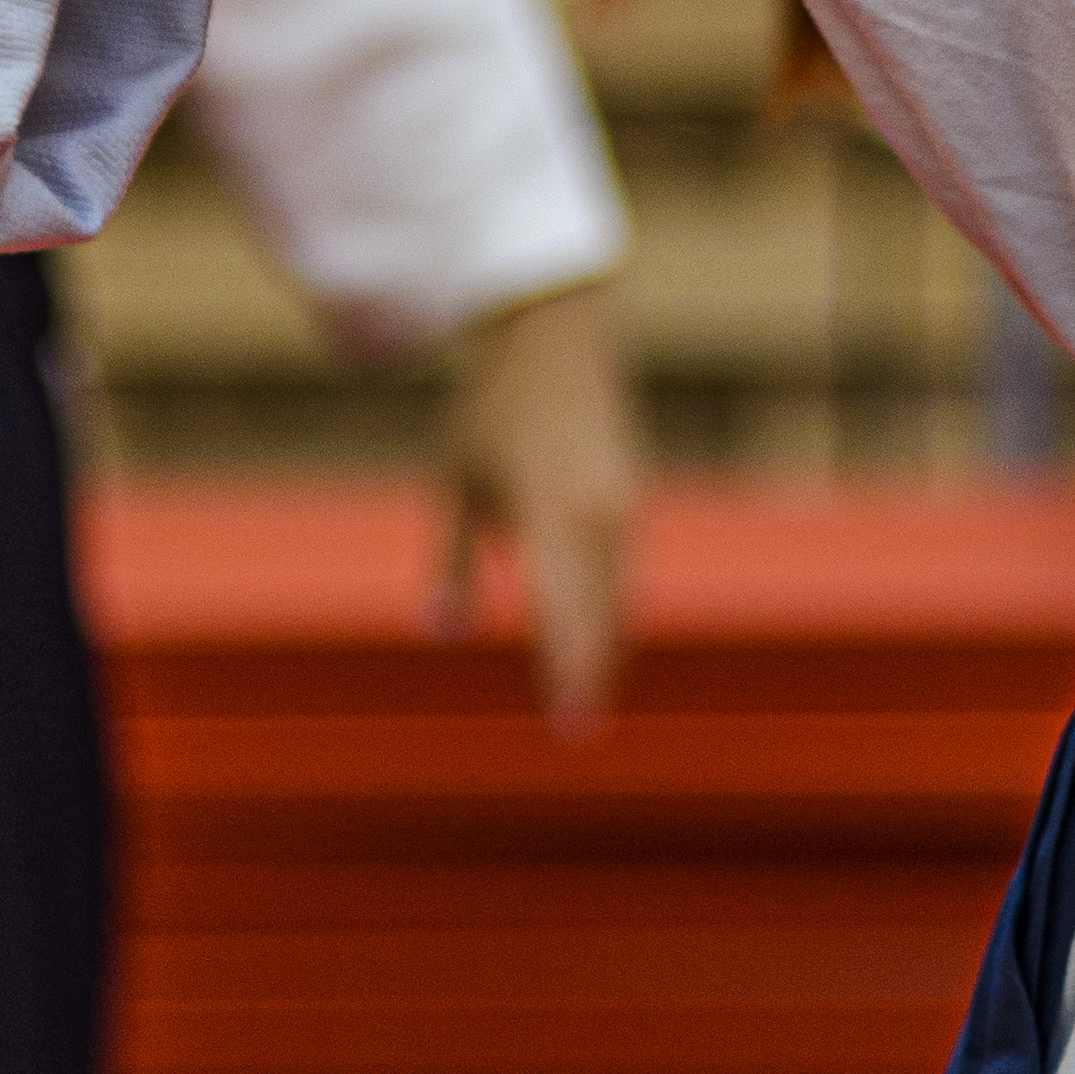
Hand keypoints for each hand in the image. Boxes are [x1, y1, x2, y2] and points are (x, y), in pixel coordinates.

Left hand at [433, 278, 638, 726]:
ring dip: (605, 647)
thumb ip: (452, 558)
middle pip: (600, 613)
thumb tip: (442, 629)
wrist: (556, 342)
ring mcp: (622, 506)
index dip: (568, 670)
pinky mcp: (632, 501)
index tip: (568, 722)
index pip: (565, 608)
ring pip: (619, 596)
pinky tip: (600, 642)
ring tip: (586, 699)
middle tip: (577, 731)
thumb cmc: (492, 414)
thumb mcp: (455, 481)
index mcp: (550, 508)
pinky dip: (613, 612)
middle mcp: (598, 512)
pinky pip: (626, 572)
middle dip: (589, 673)